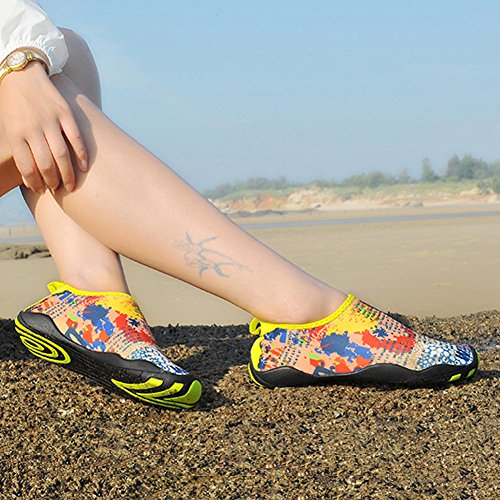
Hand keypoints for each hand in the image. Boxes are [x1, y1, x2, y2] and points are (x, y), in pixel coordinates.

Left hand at [0, 61, 87, 193]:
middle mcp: (32, 128)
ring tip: (71, 185)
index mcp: (15, 133)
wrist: (21, 73)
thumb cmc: (13, 104)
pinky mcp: (64, 112)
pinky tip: (84, 167)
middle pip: (46, 164)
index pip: (27, 167)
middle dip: (53, 182)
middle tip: (58, 189)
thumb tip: (31, 177)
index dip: (35, 183)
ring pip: (61, 154)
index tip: (42, 191)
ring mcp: (50, 120)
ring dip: (68, 174)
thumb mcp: (9, 126)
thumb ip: (20, 149)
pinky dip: (82, 154)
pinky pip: (75, 138)